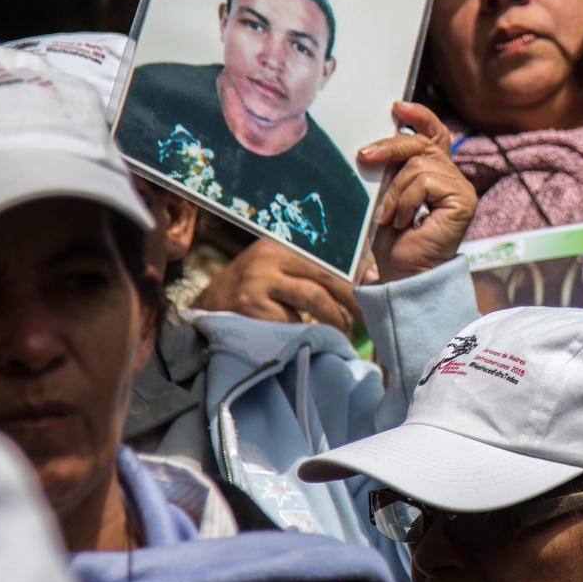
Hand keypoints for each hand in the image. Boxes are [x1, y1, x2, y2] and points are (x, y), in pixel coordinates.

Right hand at [192, 238, 360, 335]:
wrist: (209, 308)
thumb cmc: (255, 288)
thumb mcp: (281, 268)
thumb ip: (317, 269)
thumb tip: (370, 274)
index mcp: (281, 244)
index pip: (327, 255)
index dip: (354, 272)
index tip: (373, 286)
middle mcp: (270, 258)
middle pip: (326, 276)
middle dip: (352, 299)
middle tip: (366, 317)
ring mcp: (260, 283)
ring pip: (315, 299)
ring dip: (335, 318)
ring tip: (341, 329)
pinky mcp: (253, 309)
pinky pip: (294, 323)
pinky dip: (308, 332)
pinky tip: (311, 337)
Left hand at [359, 101, 478, 282]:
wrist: (403, 273)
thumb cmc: (393, 239)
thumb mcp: (388, 194)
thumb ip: (392, 169)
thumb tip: (376, 144)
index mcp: (437, 172)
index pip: (435, 134)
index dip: (420, 116)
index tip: (398, 107)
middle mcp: (453, 176)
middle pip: (422, 144)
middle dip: (390, 147)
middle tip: (364, 156)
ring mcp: (461, 188)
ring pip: (420, 164)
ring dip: (395, 191)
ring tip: (390, 216)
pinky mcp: (463, 200)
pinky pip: (426, 181)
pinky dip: (407, 200)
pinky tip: (405, 221)